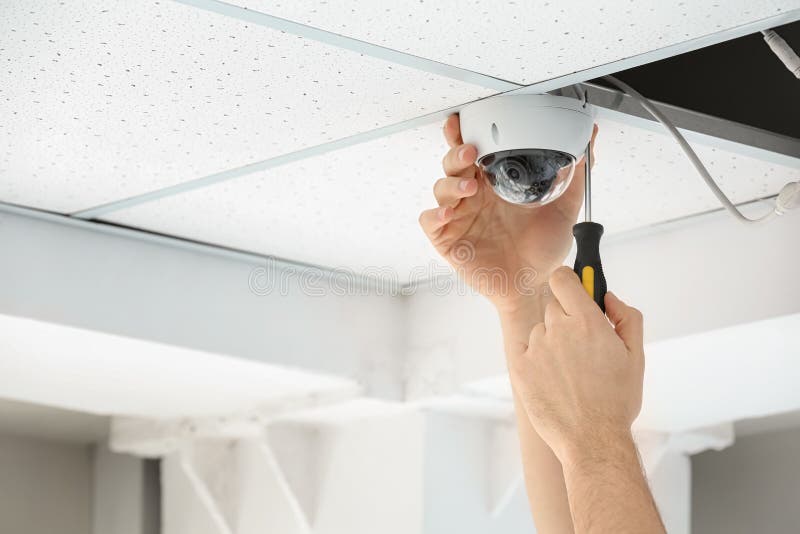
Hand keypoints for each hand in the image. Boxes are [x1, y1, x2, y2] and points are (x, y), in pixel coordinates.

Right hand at [419, 114, 597, 310]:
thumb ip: (574, 176)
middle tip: (471, 152)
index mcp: (495, 183)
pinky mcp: (448, 238)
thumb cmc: (543, 250)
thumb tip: (587, 144)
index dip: (466, 133)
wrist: (534, 285)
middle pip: (452, 163)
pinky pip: (431, 221)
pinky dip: (435, 214)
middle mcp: (474, 196)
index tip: (466, 120)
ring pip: (441, 187)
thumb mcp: (564, 209)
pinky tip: (448, 213)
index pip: (475, 150)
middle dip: (456, 152)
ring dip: (451, 183)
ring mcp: (459, 216)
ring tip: (469, 189)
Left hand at [509, 267, 644, 465]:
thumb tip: (608, 296)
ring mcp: (536, 348)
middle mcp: (558, 329)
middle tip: (581, 351)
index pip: (563, 279)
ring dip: (551, 344)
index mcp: (588, 322)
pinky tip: (552, 381)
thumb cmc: (616, 401)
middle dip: (566, 322)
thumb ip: (626, 317)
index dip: (567, 282)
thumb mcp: (636, 356)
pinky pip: (525, 350)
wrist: (592, 440)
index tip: (571, 290)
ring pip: (540, 332)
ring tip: (569, 376)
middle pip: (554, 308)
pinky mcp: (519, 367)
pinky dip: (535, 360)